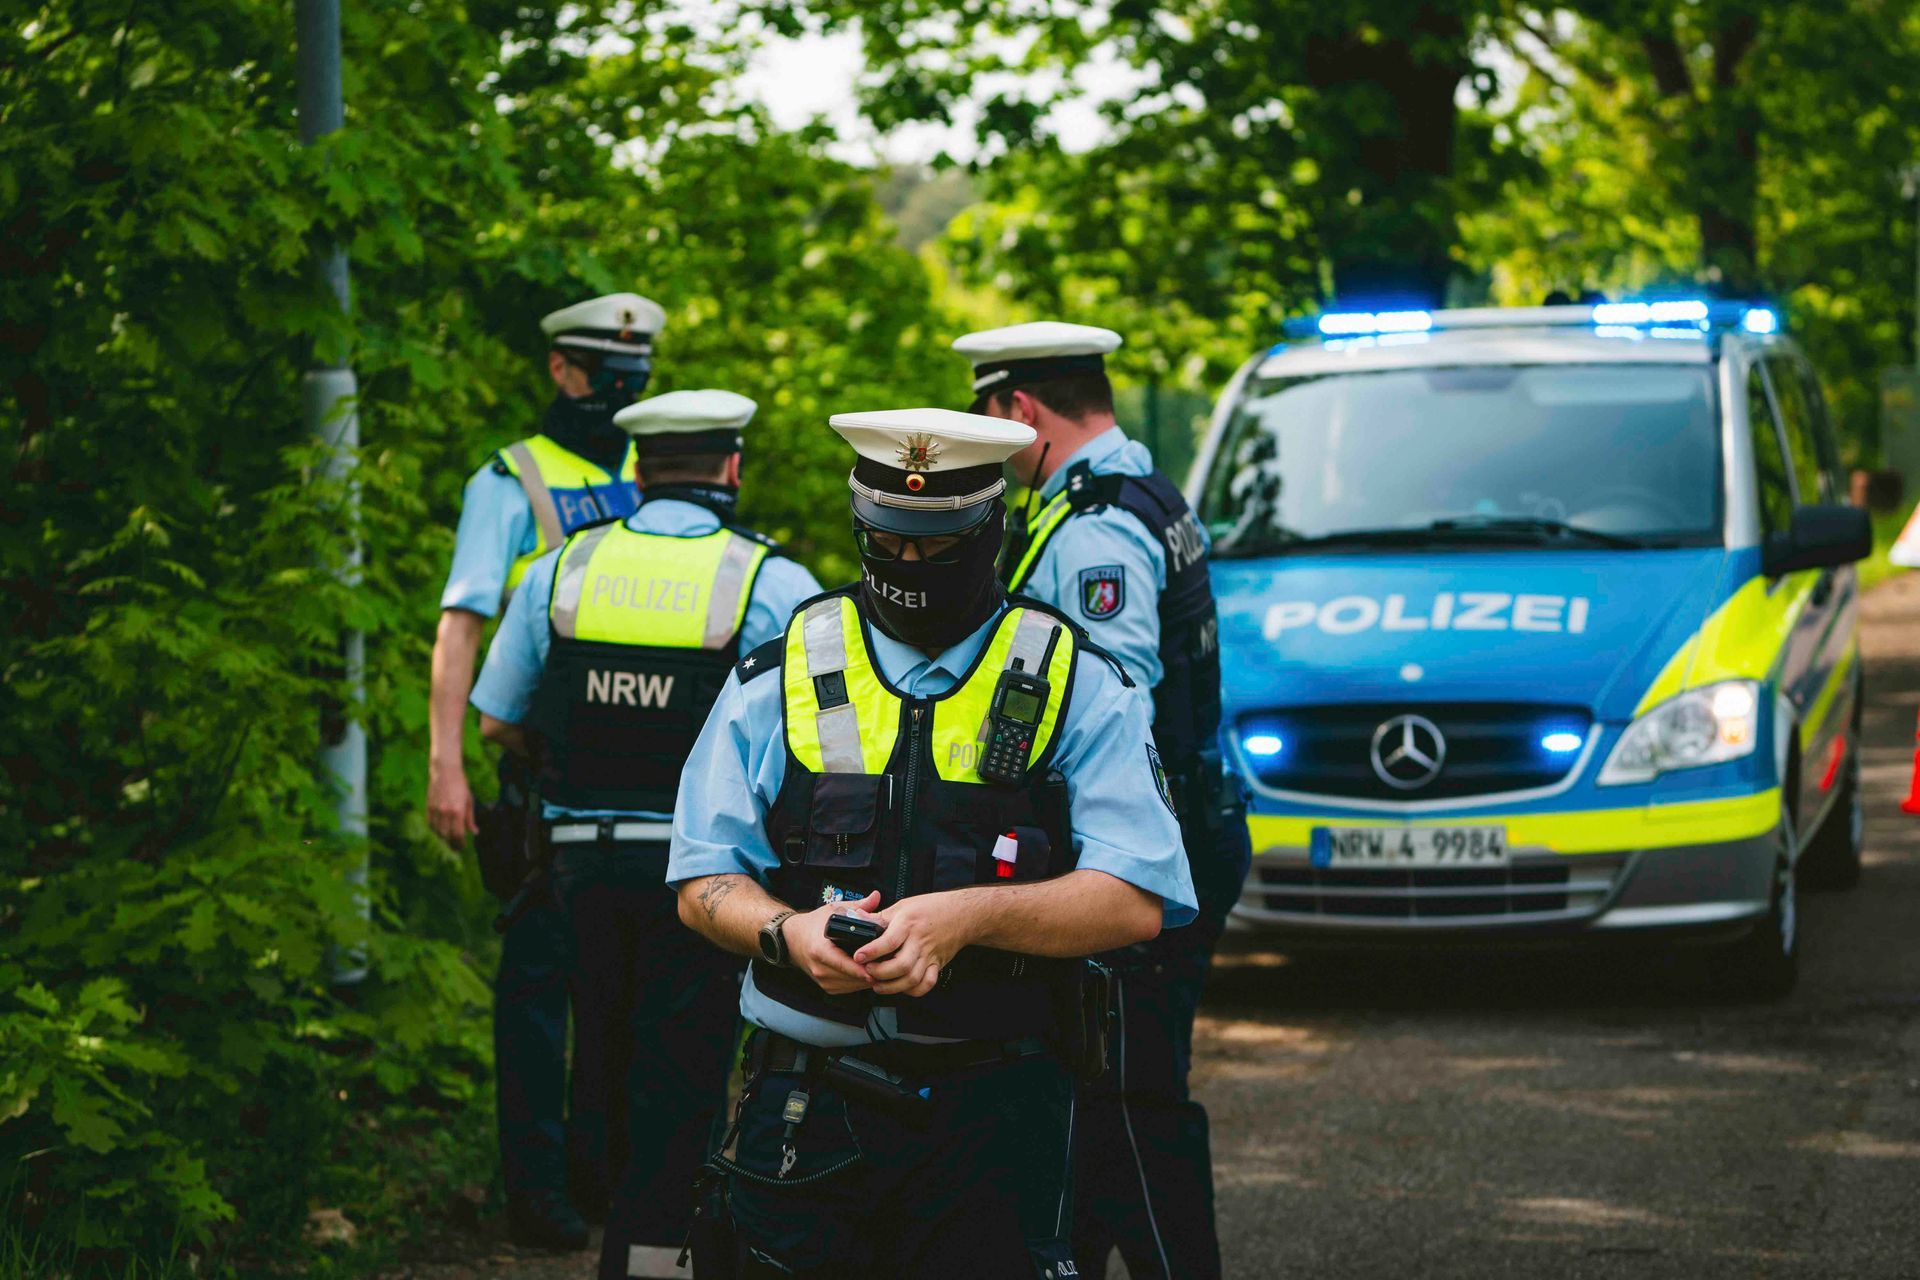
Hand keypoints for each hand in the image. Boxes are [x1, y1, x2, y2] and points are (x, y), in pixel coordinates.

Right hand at [427, 761, 476, 843]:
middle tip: (456, 847)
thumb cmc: (461, 785)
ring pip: (437, 832)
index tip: (462, 847)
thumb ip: (470, 818)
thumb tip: (474, 832)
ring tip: (449, 839)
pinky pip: (430, 824)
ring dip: (444, 837)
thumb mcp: (469, 800)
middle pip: (447, 836)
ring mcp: (435, 810)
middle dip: (452, 844)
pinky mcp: (429, 807)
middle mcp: (445, 812)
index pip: (457, 835)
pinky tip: (441, 830)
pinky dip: (435, 830)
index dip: (460, 844)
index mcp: (458, 811)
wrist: (445, 771)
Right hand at [786, 894, 880, 996]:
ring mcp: (822, 980)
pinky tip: (870, 973)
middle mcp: (820, 968)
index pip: (845, 964)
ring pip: (852, 986)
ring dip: (867, 979)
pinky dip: (859, 982)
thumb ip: (856, 906)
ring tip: (884, 968)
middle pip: (851, 977)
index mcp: (820, 950)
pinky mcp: (826, 987)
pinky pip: (848, 989)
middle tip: (890, 964)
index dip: (863, 968)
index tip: (880, 966)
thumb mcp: (832, 910)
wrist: (791, 939)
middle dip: (871, 972)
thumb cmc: (812, 925)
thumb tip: (875, 896)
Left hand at [857, 891, 981, 997]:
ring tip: (878, 984)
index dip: (871, 951)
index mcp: (908, 924)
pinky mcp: (936, 964)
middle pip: (900, 965)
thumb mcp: (903, 905)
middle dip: (880, 973)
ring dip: (893, 986)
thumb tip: (858, 919)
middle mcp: (919, 941)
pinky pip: (927, 983)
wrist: (962, 913)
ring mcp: (929, 955)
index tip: (858, 956)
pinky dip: (914, 990)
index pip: (888, 941)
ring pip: (912, 978)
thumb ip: (880, 916)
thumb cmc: (932, 908)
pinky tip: (901, 988)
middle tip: (868, 971)